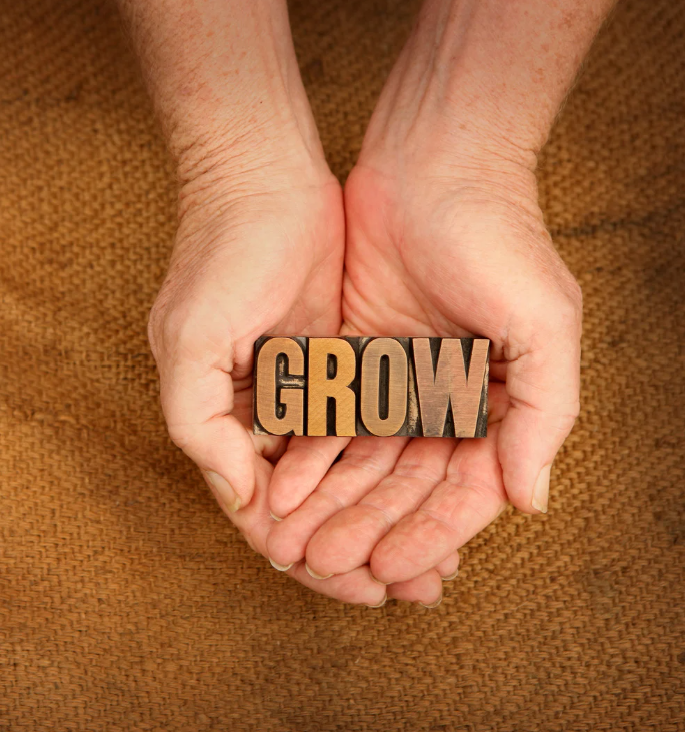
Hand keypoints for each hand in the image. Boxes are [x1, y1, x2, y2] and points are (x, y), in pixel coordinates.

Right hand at [149, 153, 394, 605]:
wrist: (263, 175)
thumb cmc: (221, 254)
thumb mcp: (190, 341)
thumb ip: (198, 425)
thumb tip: (241, 499)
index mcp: (217, 424)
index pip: (260, 513)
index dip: (307, 554)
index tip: (361, 587)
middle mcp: (257, 417)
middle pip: (307, 506)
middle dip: (355, 550)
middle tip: (414, 591)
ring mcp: (298, 392)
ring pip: (343, 477)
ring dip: (380, 518)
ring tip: (436, 562)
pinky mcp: (336, 364)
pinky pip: (367, 431)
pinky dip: (393, 469)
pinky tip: (433, 494)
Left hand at [267, 135, 581, 598]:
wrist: (433, 163)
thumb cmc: (498, 236)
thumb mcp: (542, 322)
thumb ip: (544, 414)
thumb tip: (530, 503)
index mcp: (503, 404)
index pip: (464, 491)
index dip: (429, 535)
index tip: (390, 572)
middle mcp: (450, 401)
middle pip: (405, 486)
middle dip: (367, 528)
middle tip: (328, 568)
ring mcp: (399, 382)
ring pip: (362, 461)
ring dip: (330, 504)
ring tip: (294, 543)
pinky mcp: (353, 358)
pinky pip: (327, 418)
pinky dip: (306, 454)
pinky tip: (279, 487)